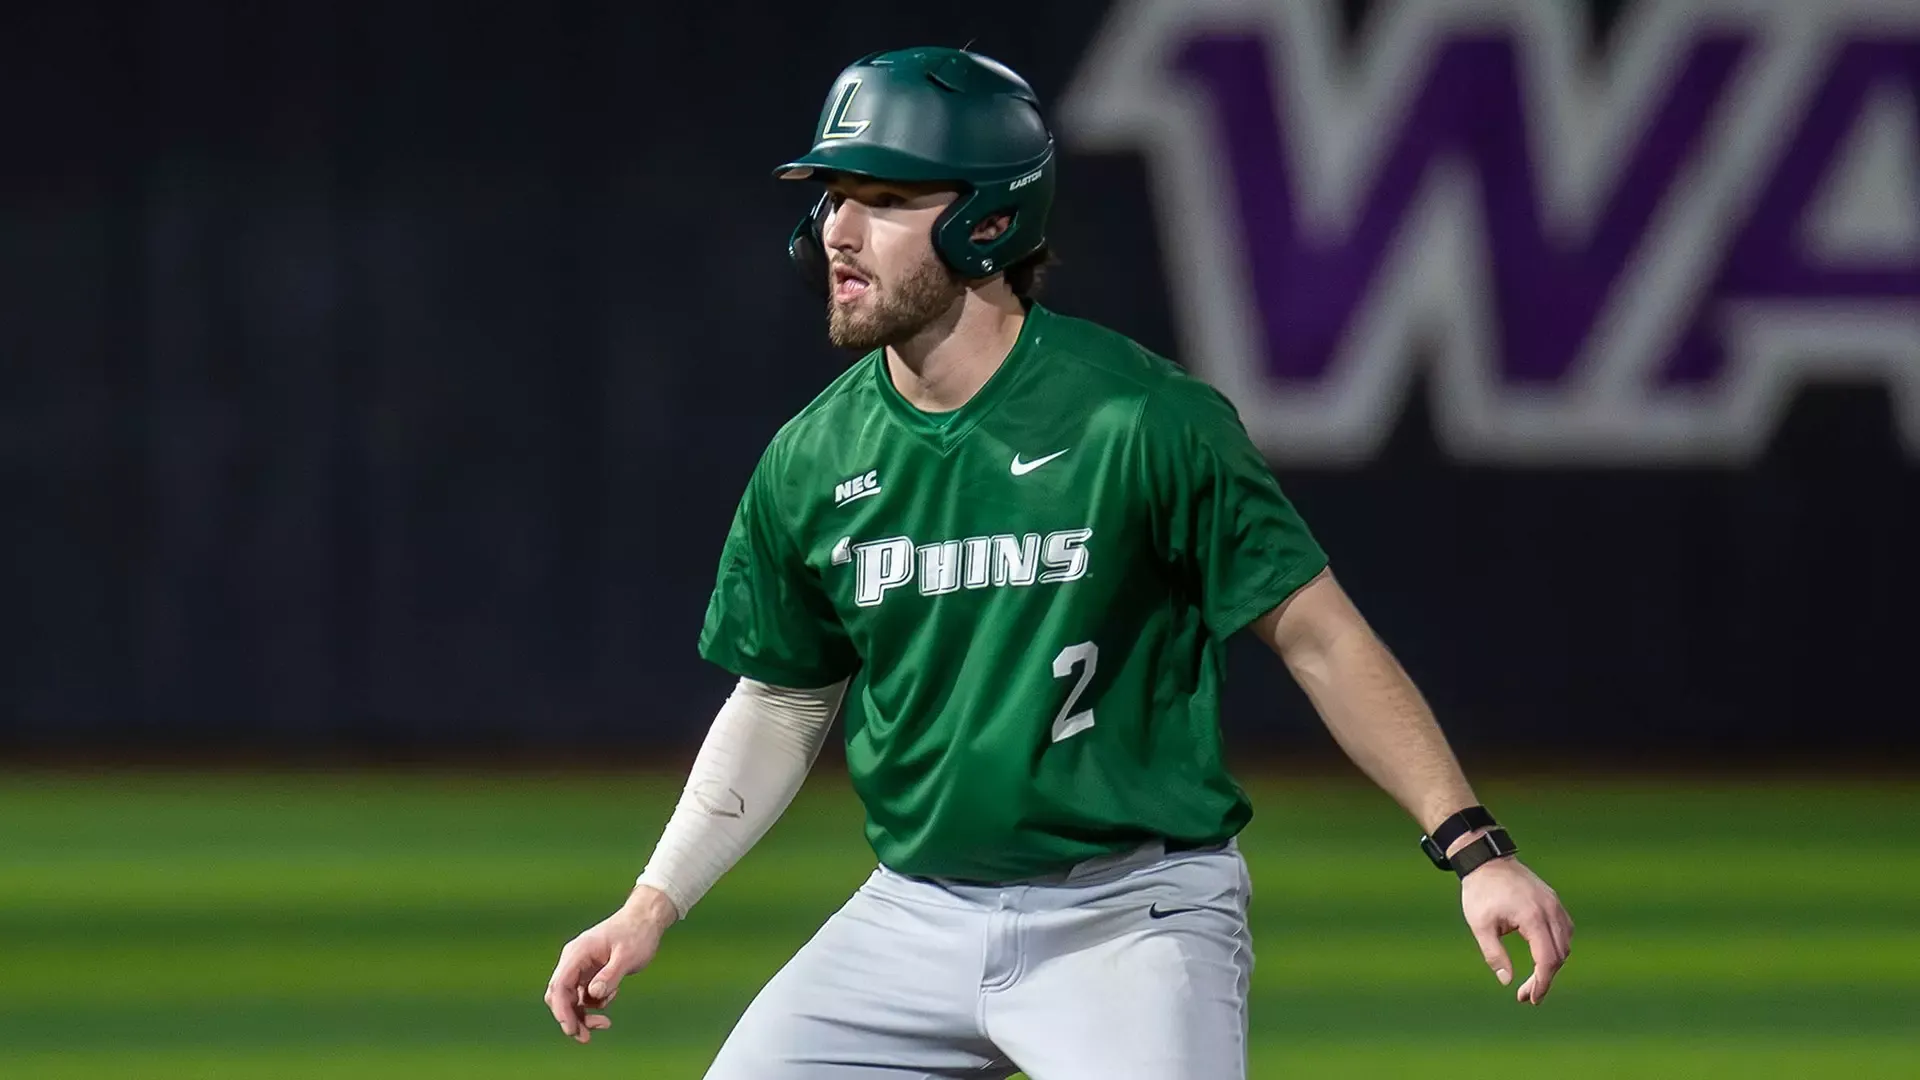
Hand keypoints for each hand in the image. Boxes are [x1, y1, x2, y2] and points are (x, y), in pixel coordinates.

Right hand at [543, 886, 678, 1042]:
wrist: (646, 919)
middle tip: (585, 1037)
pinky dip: (594, 1003)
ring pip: (571, 998)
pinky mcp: (590, 972)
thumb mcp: (627, 955)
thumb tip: (593, 995)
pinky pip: (584, 995)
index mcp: (578, 953)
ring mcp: (581, 966)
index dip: (562, 1010)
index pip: (559, 985)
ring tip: (604, 1024)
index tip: (572, 1029)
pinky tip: (612, 995)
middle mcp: (574, 960)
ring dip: (582, 1014)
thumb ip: (610, 975)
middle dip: (570, 1017)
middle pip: (560, 995)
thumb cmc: (638, 933)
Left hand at [1459, 854, 1572, 1004]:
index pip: (1547, 959)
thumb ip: (1493, 954)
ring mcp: (1554, 904)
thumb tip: (1506, 980)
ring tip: (1533, 979)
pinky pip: (1564, 929)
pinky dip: (1557, 947)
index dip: (1542, 983)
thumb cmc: (1480, 892)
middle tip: (1526, 995)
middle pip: (1559, 955)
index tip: (1531, 999)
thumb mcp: (1480, 926)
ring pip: (1565, 943)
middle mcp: (1550, 910)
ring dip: (1553, 964)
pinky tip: (1541, 956)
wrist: (1486, 861)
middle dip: (1545, 978)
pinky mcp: (1553, 901)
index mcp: (1532, 917)